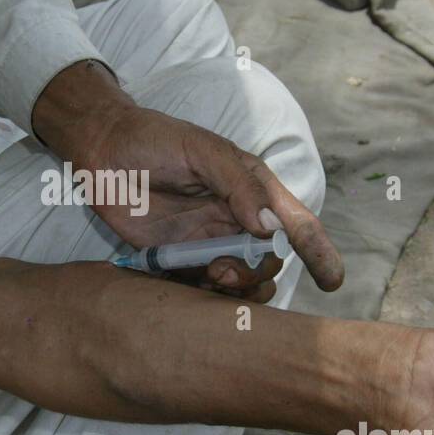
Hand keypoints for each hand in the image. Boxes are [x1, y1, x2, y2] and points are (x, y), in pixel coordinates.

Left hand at [71, 102, 343, 300]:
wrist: (101, 149)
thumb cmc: (156, 139)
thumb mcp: (202, 150)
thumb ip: (238, 185)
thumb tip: (270, 227)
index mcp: (252, 191)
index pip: (296, 224)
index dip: (319, 252)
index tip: (332, 280)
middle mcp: (235, 221)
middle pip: (267, 262)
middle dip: (257, 273)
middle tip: (223, 269)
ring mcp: (206, 242)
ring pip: (239, 281)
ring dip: (234, 289)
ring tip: (210, 277)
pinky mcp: (175, 260)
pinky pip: (200, 289)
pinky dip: (202, 296)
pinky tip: (188, 283)